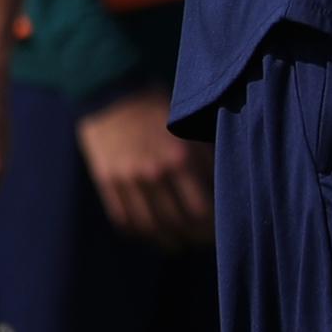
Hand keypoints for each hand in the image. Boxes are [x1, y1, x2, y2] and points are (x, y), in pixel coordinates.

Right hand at [77, 84, 211, 249]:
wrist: (111, 88)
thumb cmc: (158, 105)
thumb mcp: (188, 127)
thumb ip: (205, 157)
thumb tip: (224, 186)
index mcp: (180, 157)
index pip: (203, 210)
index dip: (213, 227)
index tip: (221, 230)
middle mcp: (154, 173)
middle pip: (179, 224)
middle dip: (195, 238)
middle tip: (203, 240)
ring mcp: (127, 180)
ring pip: (151, 228)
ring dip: (169, 241)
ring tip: (180, 243)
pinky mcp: (107, 182)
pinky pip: (125, 220)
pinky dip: (141, 232)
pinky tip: (153, 233)